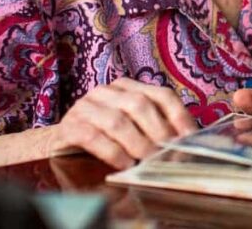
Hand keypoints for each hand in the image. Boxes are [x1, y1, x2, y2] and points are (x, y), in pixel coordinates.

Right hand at [47, 77, 196, 168]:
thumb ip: (156, 128)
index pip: (161, 94)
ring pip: (117, 120)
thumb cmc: (104, 136)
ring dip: (137, 143)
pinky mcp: (69, 126)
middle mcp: (106, 92)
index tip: (189, 137)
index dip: (179, 115)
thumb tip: (186, 142)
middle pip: (140, 105)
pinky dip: (113, 152)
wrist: (61, 143)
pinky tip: (124, 164)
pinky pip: (92, 137)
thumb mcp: (133, 127)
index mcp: (128, 87)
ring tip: (146, 161)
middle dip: (158, 132)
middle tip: (166, 154)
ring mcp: (85, 107)